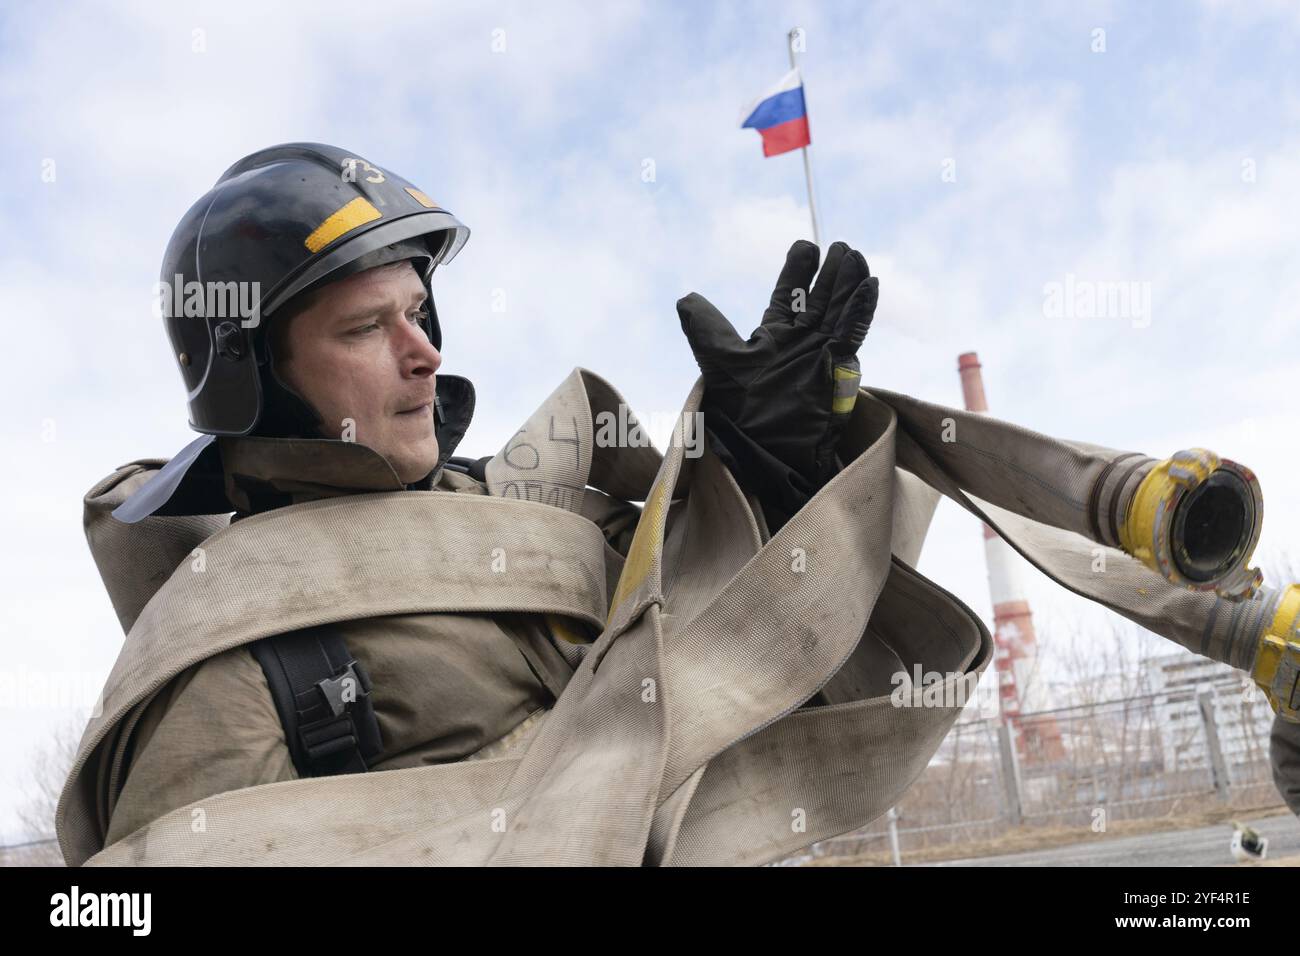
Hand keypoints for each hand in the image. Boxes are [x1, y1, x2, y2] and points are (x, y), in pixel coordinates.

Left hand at [677, 239, 877, 524]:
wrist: (763, 448)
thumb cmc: (739, 411)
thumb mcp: (717, 361)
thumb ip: (707, 328)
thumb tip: (687, 297)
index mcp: (774, 336)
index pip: (789, 295)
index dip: (797, 271)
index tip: (805, 247)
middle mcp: (801, 342)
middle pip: (820, 299)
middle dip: (830, 273)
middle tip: (840, 247)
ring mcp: (822, 353)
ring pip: (839, 311)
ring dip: (848, 284)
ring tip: (856, 255)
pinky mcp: (838, 368)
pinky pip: (852, 334)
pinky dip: (860, 310)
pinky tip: (869, 285)